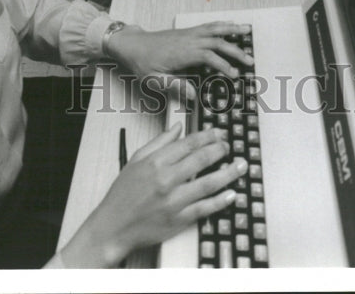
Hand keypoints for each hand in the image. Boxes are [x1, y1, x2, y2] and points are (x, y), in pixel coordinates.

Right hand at [58, 124, 247, 266]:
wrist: (113, 226)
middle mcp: (166, 179)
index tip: (218, 133)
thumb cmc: (122, 194)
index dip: (207, 136)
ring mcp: (174, 201)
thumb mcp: (136, 160)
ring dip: (229, 173)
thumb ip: (159, 142)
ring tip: (241, 166)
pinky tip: (232, 194)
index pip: (188, 143)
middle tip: (230, 146)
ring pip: (208, 183)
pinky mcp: (178, 220)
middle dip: (220, 150)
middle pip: (201, 159)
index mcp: (156, 162)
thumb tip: (177, 127)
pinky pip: (205, 208)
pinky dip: (220, 201)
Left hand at [108, 21, 253, 96]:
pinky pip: (207, 25)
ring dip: (232, 30)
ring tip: (247, 31)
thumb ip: (174, 86)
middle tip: (249, 60)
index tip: (234, 75)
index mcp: (183, 53)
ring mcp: (188, 34)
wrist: (132, 45)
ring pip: (214, 29)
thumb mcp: (154, 79)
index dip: (223, 65)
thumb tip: (192, 95)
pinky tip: (229, 25)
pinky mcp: (187, 31)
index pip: (209, 56)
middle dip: (235, 51)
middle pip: (217, 42)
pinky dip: (220, 24)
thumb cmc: (142, 62)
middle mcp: (188, 40)